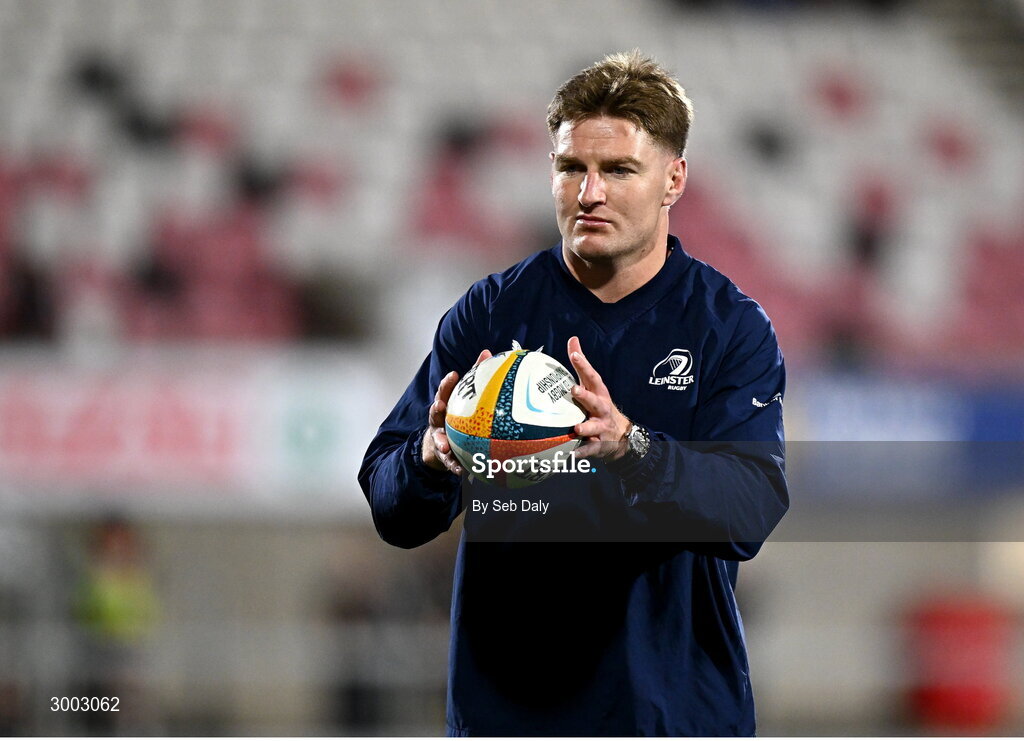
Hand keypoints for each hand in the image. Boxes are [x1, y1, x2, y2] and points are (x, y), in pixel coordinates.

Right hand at [422, 348, 491, 474]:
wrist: (441, 445)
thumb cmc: (457, 416)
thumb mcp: (463, 398)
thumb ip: (474, 376)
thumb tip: (488, 352)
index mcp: (445, 407)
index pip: (444, 392)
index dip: (447, 383)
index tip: (453, 374)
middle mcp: (439, 422)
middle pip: (435, 414)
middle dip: (436, 410)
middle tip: (440, 407)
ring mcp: (439, 439)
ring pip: (439, 440)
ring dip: (441, 443)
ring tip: (445, 447)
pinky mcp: (444, 457)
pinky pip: (450, 463)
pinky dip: (455, 467)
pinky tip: (462, 473)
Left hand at [567, 336, 630, 459]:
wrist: (622, 436)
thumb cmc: (599, 404)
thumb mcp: (593, 384)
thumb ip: (582, 364)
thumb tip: (572, 339)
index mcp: (599, 393)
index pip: (591, 376)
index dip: (584, 365)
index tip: (575, 354)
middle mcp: (601, 409)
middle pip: (595, 401)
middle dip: (585, 395)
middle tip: (574, 390)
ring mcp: (601, 427)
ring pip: (594, 427)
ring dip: (585, 427)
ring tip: (576, 428)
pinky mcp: (599, 444)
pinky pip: (590, 449)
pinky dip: (582, 452)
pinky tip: (573, 455)